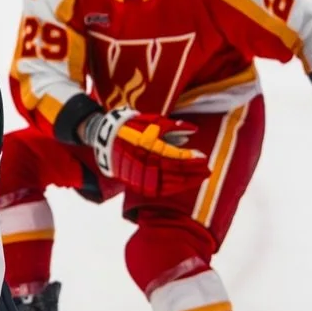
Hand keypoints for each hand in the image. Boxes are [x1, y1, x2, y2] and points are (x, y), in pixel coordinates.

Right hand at [85, 108, 210, 198]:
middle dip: (192, 172)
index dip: (190, 158)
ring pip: (166, 183)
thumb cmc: (131, 125)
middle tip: (207, 170)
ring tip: (199, 178)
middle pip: (172, 171)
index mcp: (146, 145)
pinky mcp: (134, 182)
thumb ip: (172, 126)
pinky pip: (156, 190)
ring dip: (185, 182)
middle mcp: (142, 161)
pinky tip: (182, 185)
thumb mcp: (151, 120)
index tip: (203, 157)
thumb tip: (193, 131)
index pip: (174, 155)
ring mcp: (137, 174)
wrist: (104, 137)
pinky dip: (171, 189)